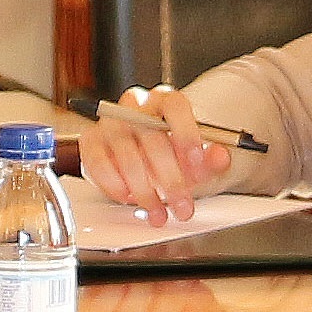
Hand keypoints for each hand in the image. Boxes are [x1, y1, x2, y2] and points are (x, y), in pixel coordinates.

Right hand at [71, 87, 237, 222]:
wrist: (146, 158)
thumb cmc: (171, 154)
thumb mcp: (196, 159)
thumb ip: (211, 158)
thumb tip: (220, 156)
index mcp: (165, 101)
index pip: (175, 105)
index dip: (187, 134)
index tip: (197, 164)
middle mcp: (135, 106)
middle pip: (151, 135)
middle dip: (169, 177)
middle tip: (182, 204)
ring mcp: (111, 122)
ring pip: (125, 152)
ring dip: (143, 188)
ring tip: (158, 210)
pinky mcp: (91, 141)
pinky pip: (97, 161)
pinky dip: (113, 183)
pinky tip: (128, 197)